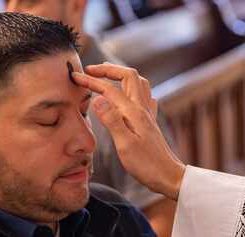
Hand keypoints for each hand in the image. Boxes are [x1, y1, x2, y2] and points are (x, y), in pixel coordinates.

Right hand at [73, 63, 184, 200]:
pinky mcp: (149, 120)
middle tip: (91, 70)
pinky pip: (144, 95)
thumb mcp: (125, 145)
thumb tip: (98, 99)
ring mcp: (147, 113)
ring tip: (107, 74)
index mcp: (133, 112)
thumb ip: (112, 120)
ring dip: (121, 74)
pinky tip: (129, 94)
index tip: (76, 77)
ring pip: (137, 82)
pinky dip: (133, 88)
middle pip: (128, 76)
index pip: (109, 89)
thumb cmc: (146, 164)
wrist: (168, 176)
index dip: (91, 81)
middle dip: (108, 69)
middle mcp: (141, 108)